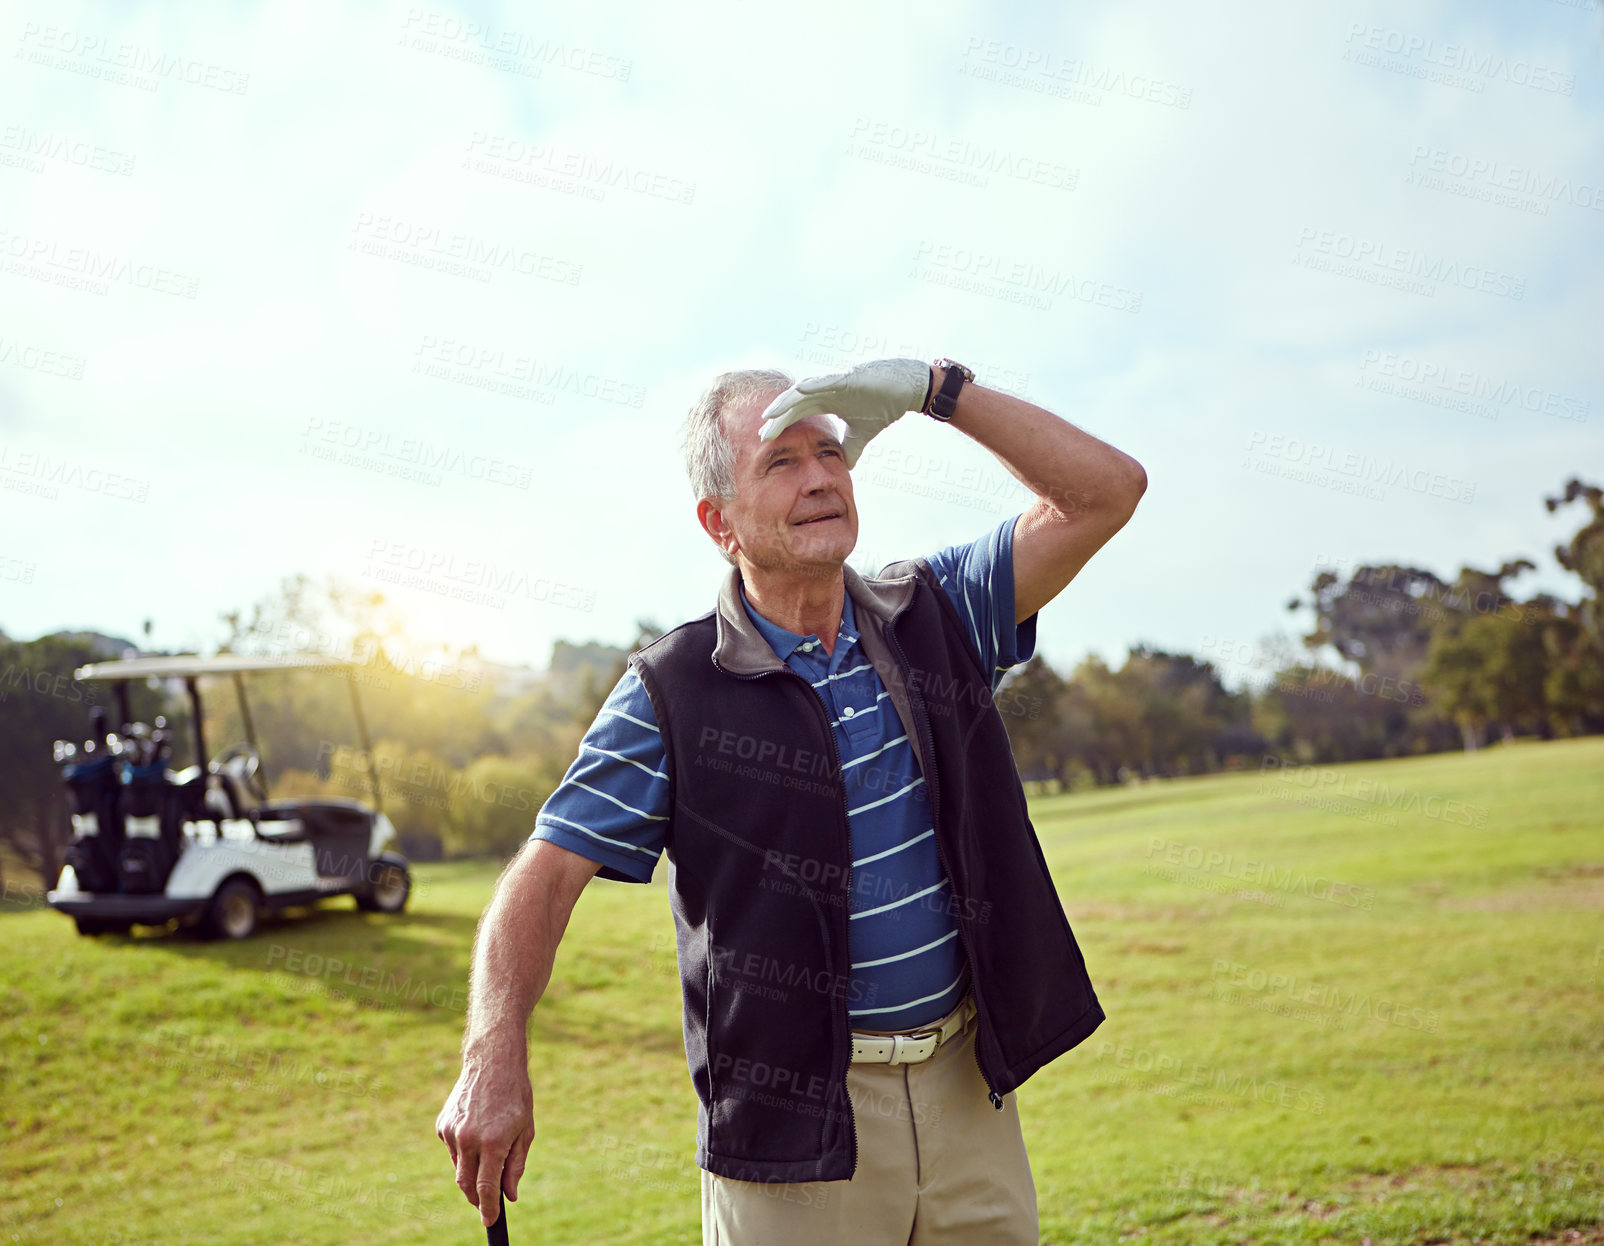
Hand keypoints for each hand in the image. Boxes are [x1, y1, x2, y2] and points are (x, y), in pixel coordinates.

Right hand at [436, 1055, 535, 1227]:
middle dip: (477, 1198)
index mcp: (494, 1141)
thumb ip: (515, 1166)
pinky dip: (463, 1152)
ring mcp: (452, 1132)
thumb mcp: (526, 1131)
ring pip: (458, 1168)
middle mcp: (469, 1139)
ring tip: (488, 1150)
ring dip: (471, 1171)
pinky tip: (476, 1132)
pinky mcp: (442, 1125)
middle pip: (467, 1185)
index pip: (486, 1187)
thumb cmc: (515, 1096)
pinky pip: (452, 1150)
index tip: (490, 1222)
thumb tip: (509, 1196)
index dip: (488, 1208)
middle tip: (487, 1203)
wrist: (492, 1061)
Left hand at [759, 357, 930, 468]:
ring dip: (786, 402)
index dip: (781, 426)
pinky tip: (797, 390)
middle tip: (761, 433)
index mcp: (826, 403)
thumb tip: (846, 467)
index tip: (765, 440)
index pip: (797, 415)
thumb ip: (851, 448)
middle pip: (794, 405)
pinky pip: (826, 381)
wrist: (907, 389)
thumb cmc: (883, 405)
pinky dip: (812, 385)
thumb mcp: (862, 434)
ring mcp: (835, 383)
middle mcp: (826, 391)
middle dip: (777, 418)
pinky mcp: (848, 377)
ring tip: (769, 413)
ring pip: (803, 392)